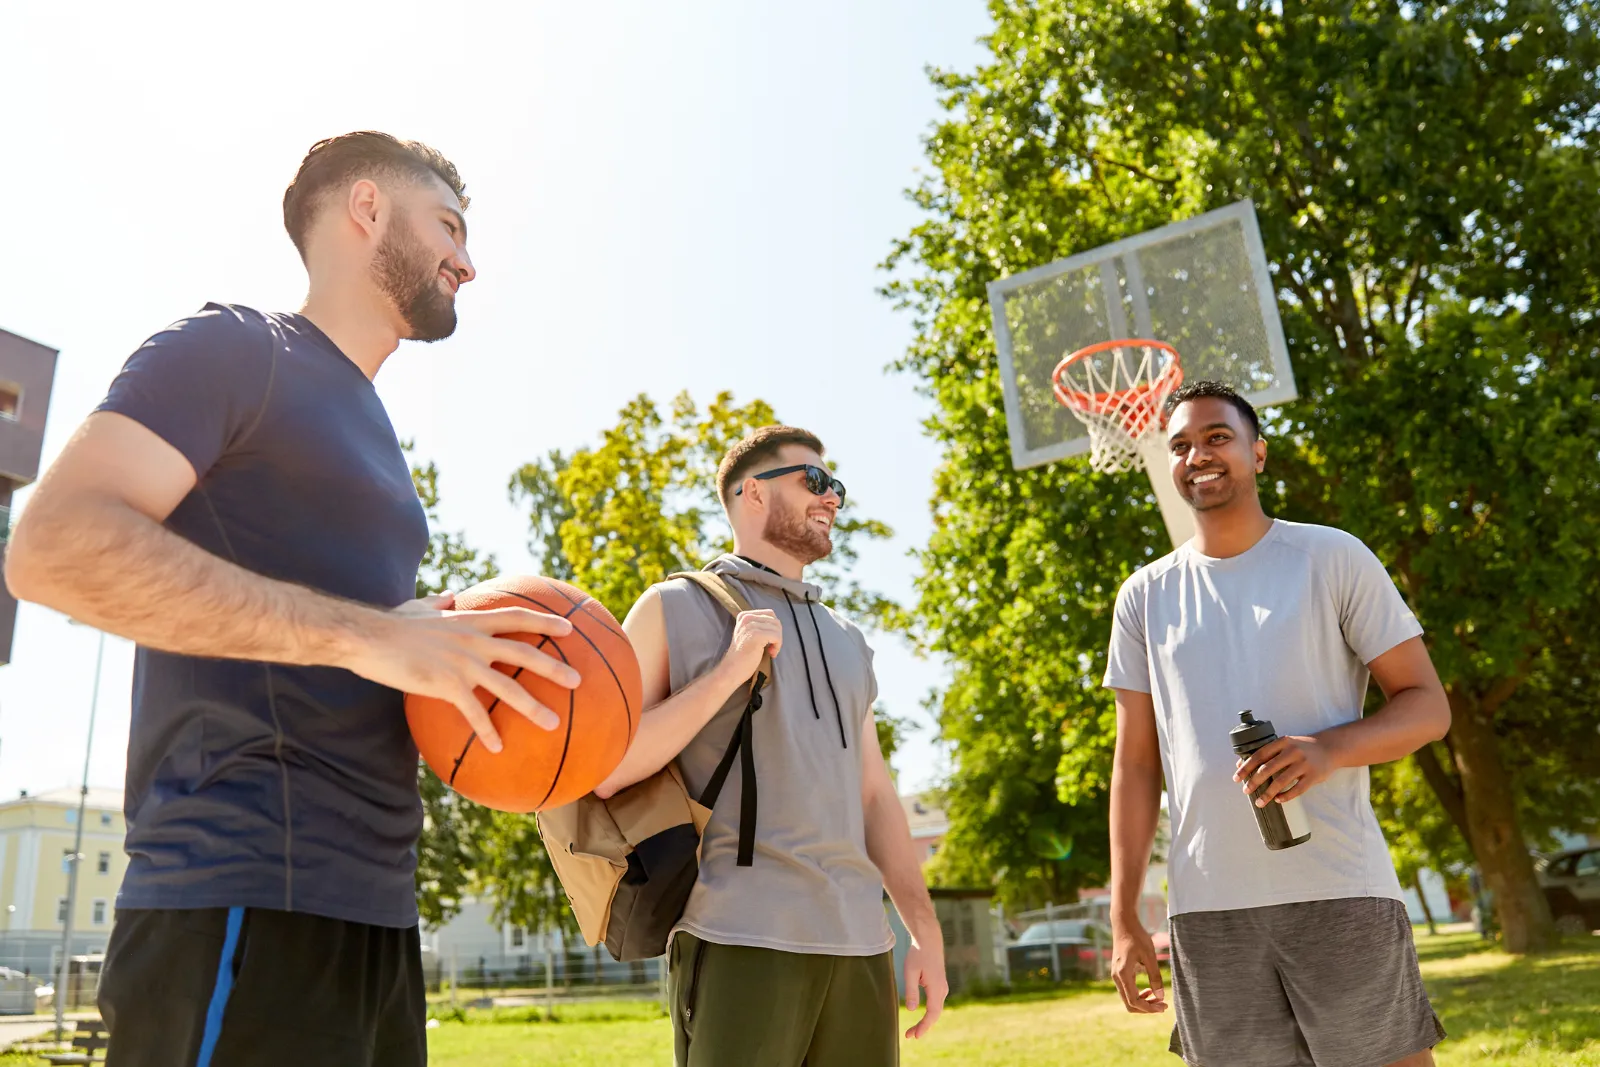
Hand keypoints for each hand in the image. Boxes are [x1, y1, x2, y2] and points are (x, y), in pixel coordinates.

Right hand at [348, 594, 582, 753]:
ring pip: (508, 688)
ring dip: (533, 707)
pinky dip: (487, 731)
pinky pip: (474, 713)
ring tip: (554, 723)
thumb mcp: (418, 606)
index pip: (517, 617)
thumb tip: (448, 596)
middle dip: (554, 667)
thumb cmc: (391, 623)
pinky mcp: (447, 685)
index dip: (545, 622)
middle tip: (578, 680)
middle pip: (525, 653)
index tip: (569, 628)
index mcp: (470, 621)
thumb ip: (438, 603)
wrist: (368, 637)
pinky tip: (498, 747)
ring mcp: (463, 664)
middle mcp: (474, 641)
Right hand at [719, 609, 782, 680]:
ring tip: (771, 651)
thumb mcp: (748, 634)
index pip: (770, 613)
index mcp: (744, 616)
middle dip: (777, 635)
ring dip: (778, 642)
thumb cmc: (742, 656)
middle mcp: (746, 617)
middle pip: (775, 620)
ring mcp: (750, 626)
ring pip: (777, 628)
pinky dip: (777, 646)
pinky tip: (771, 654)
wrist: (731, 670)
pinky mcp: (756, 635)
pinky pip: (776, 636)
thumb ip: (758, 626)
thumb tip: (777, 623)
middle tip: (771, 648)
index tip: (769, 641)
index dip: (774, 628)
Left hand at [902, 932, 947, 1038]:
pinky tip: (922, 1017)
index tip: (914, 1036)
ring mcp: (942, 987)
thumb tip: (912, 1010)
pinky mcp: (940, 984)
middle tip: (909, 1036)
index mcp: (936, 988)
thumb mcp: (910, 972)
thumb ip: (911, 990)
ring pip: (936, 1010)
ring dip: (926, 1021)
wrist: (929, 939)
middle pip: (935, 1014)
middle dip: (923, 1027)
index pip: (932, 1014)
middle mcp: (942, 989)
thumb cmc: (918, 954)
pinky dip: (929, 1013)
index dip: (924, 1026)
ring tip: (913, 1030)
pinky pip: (936, 1003)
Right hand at [1111, 921, 1166, 1013]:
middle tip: (1163, 1004)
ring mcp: (1116, 975)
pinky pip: (1126, 991)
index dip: (1150, 1008)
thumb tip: (1161, 996)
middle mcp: (1117, 977)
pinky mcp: (1118, 972)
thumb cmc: (1137, 937)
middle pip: (1129, 1004)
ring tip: (1158, 998)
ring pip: (1127, 999)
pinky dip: (1138, 995)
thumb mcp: (1150, 956)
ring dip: (1143, 1002)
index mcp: (1123, 974)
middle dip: (1147, 1008)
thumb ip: (1155, 976)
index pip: (1134, 1001)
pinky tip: (1149, 990)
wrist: (1123, 924)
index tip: (1164, 1006)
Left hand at [1234, 734, 1333, 805]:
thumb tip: (1240, 764)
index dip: (1246, 767)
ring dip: (1268, 794)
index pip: (1259, 755)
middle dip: (1254, 782)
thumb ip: (1266, 753)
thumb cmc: (1302, 747)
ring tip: (1259, 802)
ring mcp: (1304, 764)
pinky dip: (1285, 796)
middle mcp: (1292, 752)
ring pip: (1281, 782)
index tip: (1236, 778)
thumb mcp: (1284, 744)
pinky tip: (1278, 800)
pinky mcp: (1313, 776)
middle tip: (1246, 791)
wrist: (1330, 748)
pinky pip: (1297, 789)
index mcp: (1282, 742)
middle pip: (1268, 769)